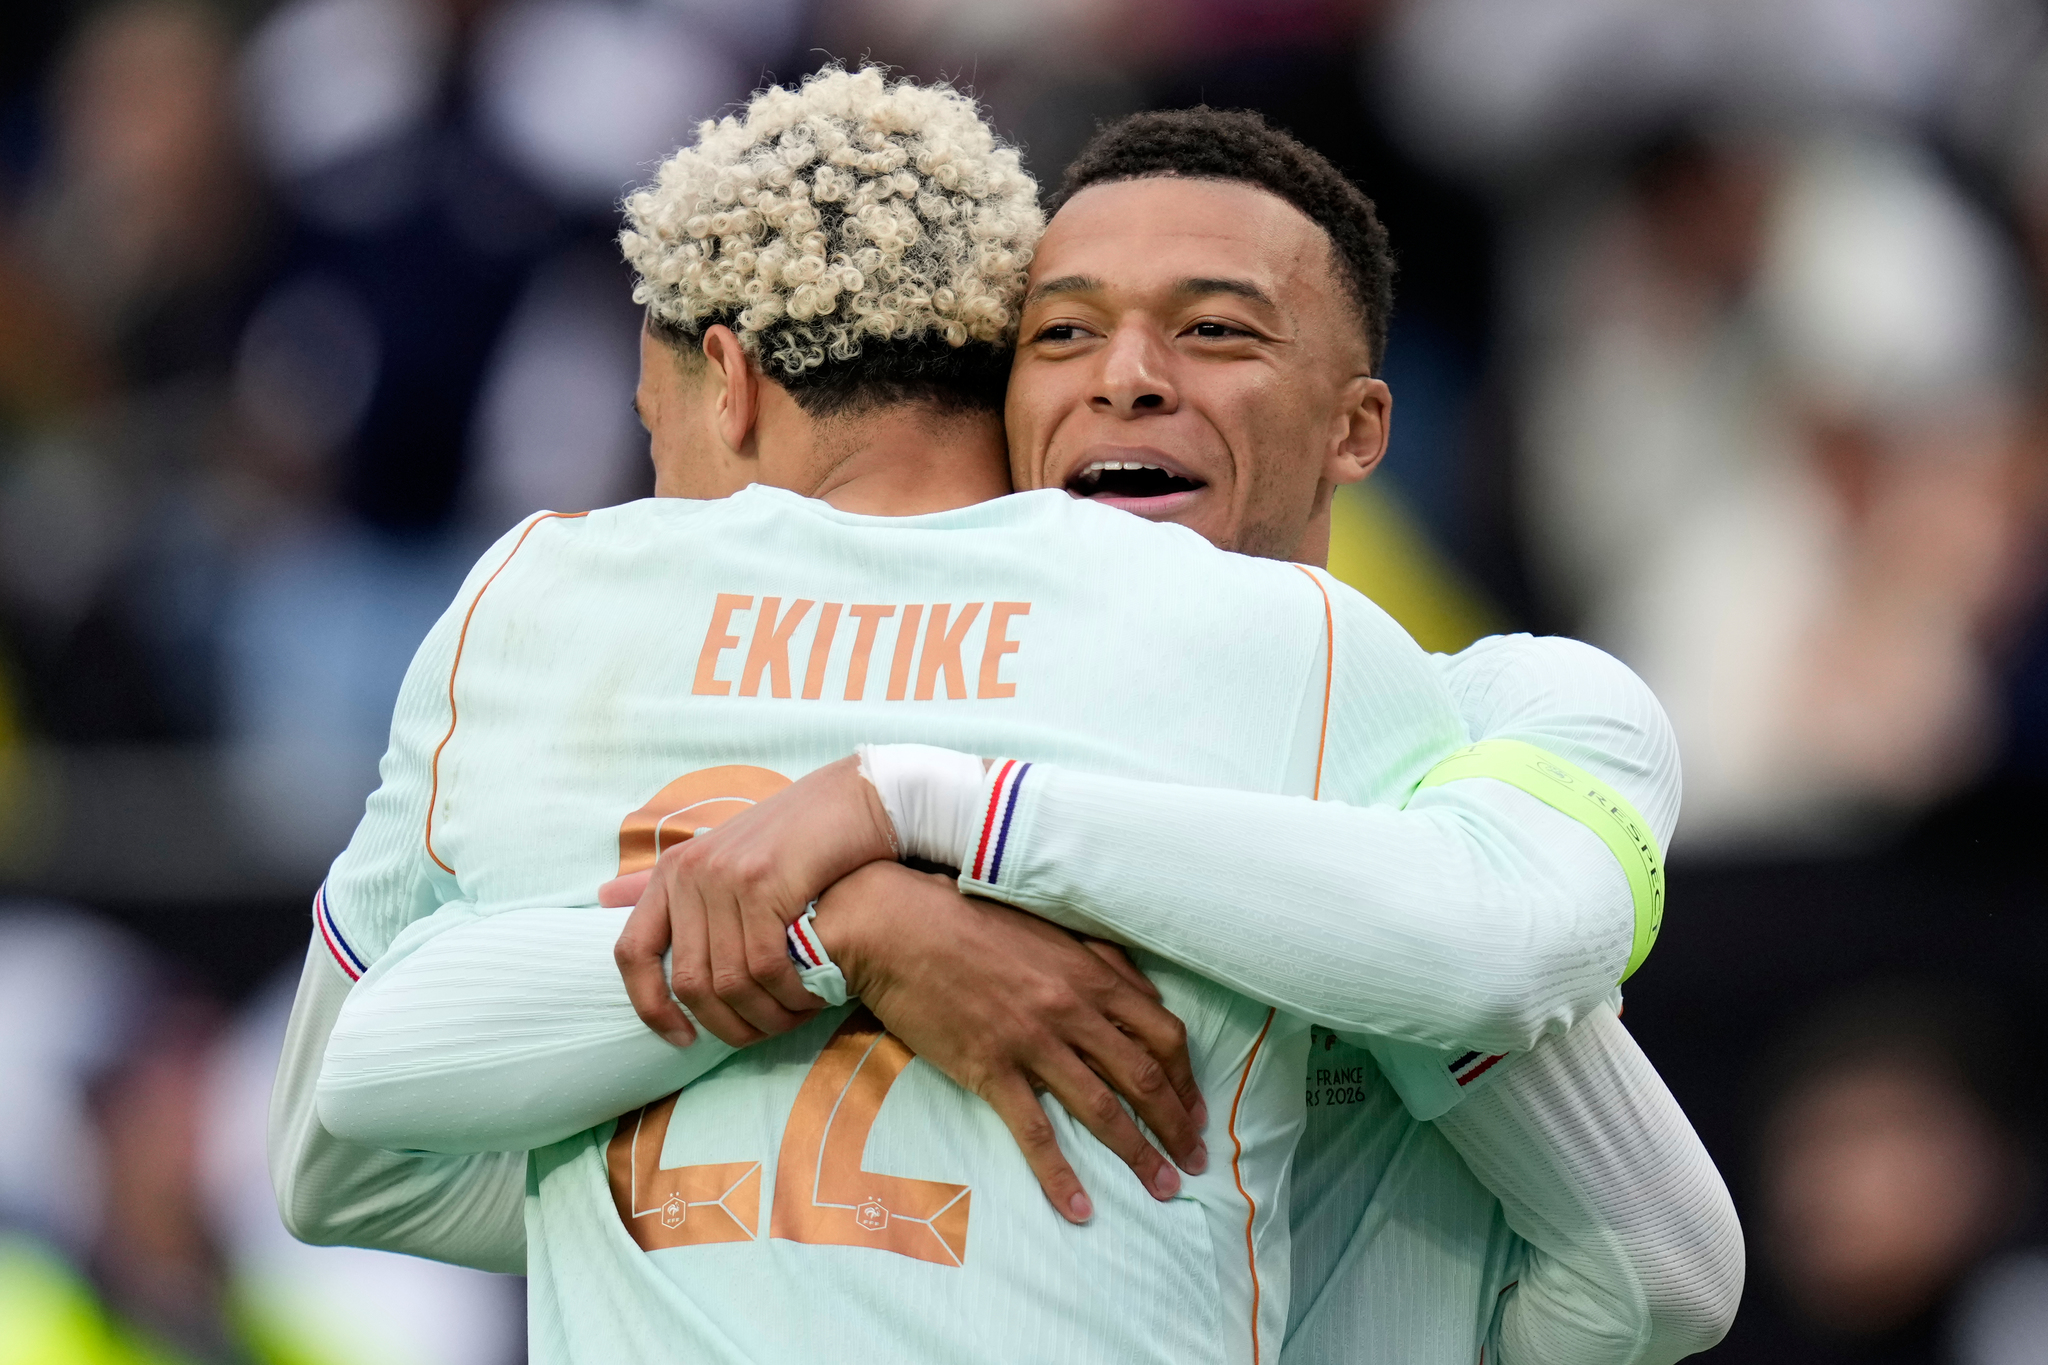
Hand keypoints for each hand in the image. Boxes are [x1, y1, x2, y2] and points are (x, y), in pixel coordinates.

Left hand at [609, 755, 896, 1046]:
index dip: (648, 1006)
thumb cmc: (791, 837)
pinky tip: (807, 997)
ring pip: (727, 980)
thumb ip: (669, 883)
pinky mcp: (763, 883)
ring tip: (790, 1019)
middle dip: (723, 1024)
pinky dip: (785, 993)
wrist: (850, 800)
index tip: (681, 1039)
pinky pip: (763, 964)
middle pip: (686, 980)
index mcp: (671, 872)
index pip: (631, 952)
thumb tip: (603, 896)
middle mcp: (688, 873)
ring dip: (762, 1015)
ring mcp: (723, 877)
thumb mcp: (721, 854)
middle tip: (758, 1036)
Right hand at [813, 861, 1208, 1223]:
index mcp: (1092, 975)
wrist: (900, 927)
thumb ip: (1101, 961)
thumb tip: (1144, 995)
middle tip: (1194, 1161)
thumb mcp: (1051, 930)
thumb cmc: (974, 921)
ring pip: (1103, 1109)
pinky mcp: (990, 1067)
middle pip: (1145, 1078)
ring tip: (1163, 1188)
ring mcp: (1033, 1042)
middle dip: (1177, 1126)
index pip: (1163, 1035)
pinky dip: (1061, 1175)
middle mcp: (1073, 1010)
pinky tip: (1080, 1207)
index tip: (1196, 1110)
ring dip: (1139, 1154)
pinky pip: (1035, 1131)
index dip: (1186, 1079)